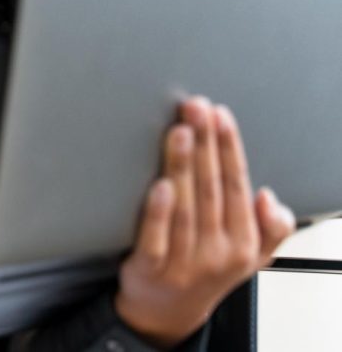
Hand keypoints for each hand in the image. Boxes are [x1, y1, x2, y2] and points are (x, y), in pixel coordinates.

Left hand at [114, 98, 295, 346]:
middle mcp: (216, 252)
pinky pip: (156, 238)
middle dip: (205, 144)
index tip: (220, 115)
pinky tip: (159, 183)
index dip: (229, 148)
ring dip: (183, 165)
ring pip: (185, 206)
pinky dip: (158, 211)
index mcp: (242, 244)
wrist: (166, 311)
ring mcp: (183, 261)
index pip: (236, 186)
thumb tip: (268, 197)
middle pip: (211, 189)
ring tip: (180, 130)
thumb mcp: (252, 255)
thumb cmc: (207, 270)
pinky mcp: (149, 268)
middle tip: (196, 108)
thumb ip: (271, 227)